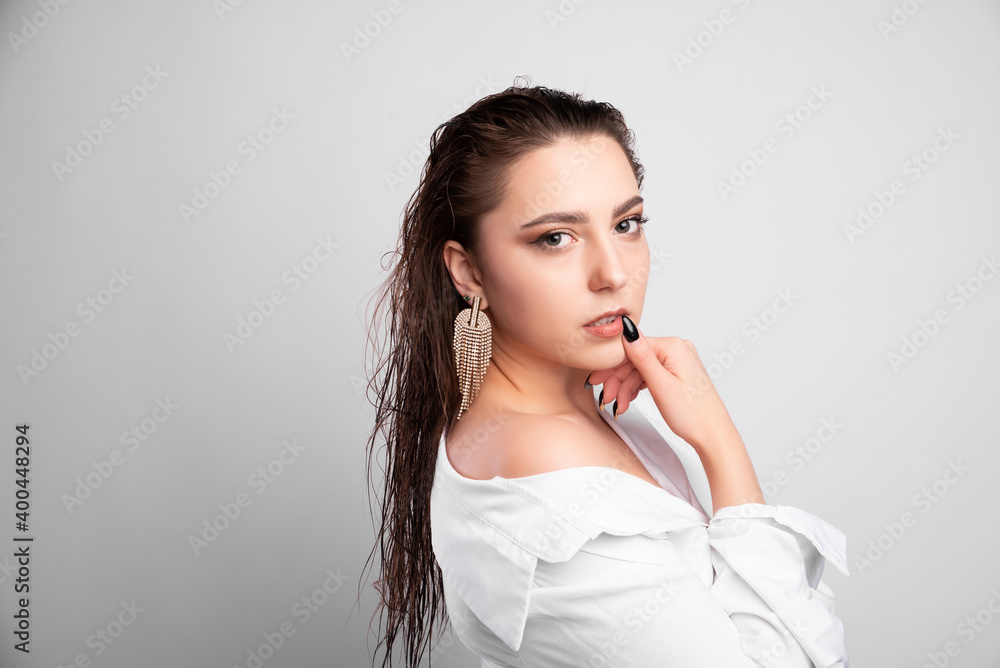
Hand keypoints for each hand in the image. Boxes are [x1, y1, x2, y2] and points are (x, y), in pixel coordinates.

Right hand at [587, 315, 740, 453]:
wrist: (712, 434)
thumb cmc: (693, 414)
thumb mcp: (661, 384)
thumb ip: (642, 356)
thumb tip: (627, 329)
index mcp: (673, 346)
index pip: (632, 347)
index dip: (612, 365)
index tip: (596, 379)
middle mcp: (677, 349)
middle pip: (635, 359)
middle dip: (617, 379)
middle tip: (605, 396)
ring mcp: (677, 362)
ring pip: (640, 369)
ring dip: (625, 387)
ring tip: (618, 405)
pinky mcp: (677, 373)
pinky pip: (649, 376)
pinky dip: (637, 388)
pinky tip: (628, 401)